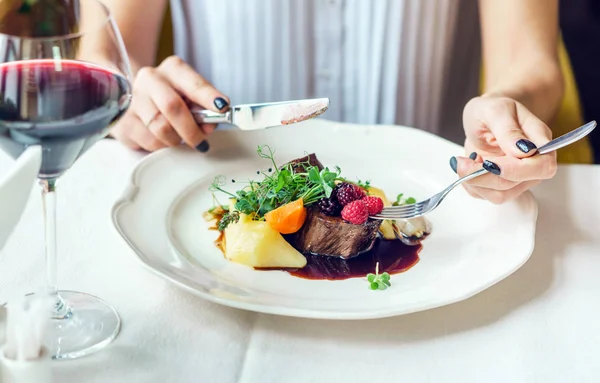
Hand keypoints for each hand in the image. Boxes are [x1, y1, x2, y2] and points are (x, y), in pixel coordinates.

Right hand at [110, 55, 229, 151]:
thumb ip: (203, 109)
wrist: (130, 96)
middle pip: (173, 106)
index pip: (193, 83)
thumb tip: (208, 126)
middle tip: (201, 142)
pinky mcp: (124, 122)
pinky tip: (164, 140)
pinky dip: (163, 146)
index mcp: (173, 69)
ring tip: (180, 138)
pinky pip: (150, 142)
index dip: (208, 96)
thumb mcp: (190, 97)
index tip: (222, 107)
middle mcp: (150, 79)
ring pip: (161, 128)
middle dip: (191, 129)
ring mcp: (134, 99)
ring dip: (177, 139)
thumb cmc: (170, 98)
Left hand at [451, 95, 557, 203]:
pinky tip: (467, 166)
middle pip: (515, 184)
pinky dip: (470, 184)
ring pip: (499, 194)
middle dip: (483, 176)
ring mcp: (518, 179)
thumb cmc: (494, 110)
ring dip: (474, 181)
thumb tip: (523, 150)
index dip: (514, 169)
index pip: (541, 167)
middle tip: (462, 162)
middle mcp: (534, 166)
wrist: (485, 117)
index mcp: (542, 144)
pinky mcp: (501, 187)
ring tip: (463, 161)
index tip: (486, 161)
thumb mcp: (496, 110)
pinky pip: (485, 195)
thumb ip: (508, 130)